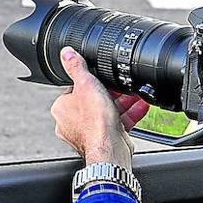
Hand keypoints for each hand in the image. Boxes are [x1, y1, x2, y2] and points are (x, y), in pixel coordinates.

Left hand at [50, 47, 149, 168]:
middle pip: (94, 100)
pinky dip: (130, 115)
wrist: (109, 149)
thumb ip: (77, 67)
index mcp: (62, 109)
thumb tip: (66, 53)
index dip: (92, 82)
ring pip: (108, 112)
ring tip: (136, 94)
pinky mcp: (105, 139)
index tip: (103, 78)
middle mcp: (72, 123)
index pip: (75, 89)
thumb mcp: (86, 84)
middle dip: (111, 93)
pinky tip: (141, 106)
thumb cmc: (94, 122)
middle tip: (122, 86)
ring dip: (124, 103)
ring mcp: (89, 132)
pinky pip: (118, 123)